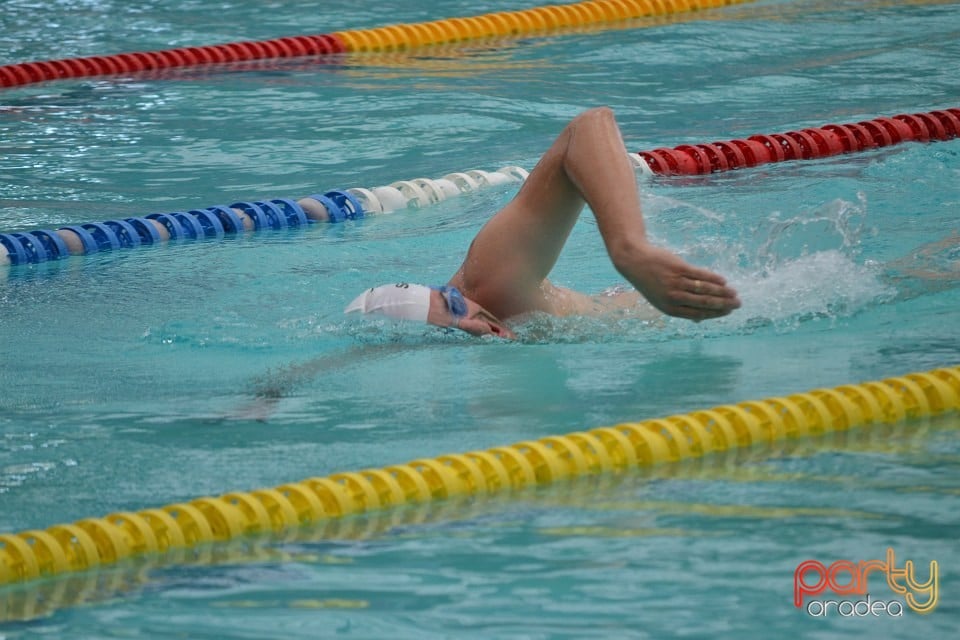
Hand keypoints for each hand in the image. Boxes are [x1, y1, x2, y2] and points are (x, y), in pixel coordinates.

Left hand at [613, 242, 740, 320]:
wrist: (635, 262)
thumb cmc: (651, 283)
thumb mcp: (661, 301)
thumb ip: (679, 309)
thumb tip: (699, 321)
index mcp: (670, 309)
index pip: (699, 314)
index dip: (716, 314)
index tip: (728, 311)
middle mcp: (673, 298)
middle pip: (705, 303)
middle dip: (724, 304)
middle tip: (738, 303)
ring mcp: (676, 283)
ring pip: (705, 289)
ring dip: (722, 291)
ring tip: (733, 292)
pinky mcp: (679, 268)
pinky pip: (701, 275)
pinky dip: (714, 278)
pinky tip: (723, 280)